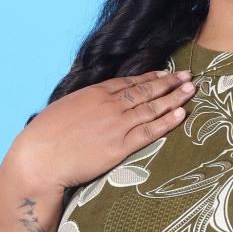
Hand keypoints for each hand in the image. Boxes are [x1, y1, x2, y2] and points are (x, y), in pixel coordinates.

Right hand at [11, 68, 197, 191]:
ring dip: (175, 98)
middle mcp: (109, 105)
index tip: (166, 73)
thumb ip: (86, 103)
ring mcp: (116, 125)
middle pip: (146, 90)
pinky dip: (167, 121)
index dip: (151, 77)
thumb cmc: (45, 136)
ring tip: (192, 90)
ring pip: (152, 108)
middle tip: (188, 76)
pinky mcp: (119, 147)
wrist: (40, 158)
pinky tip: (181, 113)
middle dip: (170, 82)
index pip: (130, 82)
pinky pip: (149, 131)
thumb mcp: (65, 108)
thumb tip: (94, 104)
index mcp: (95, 93)